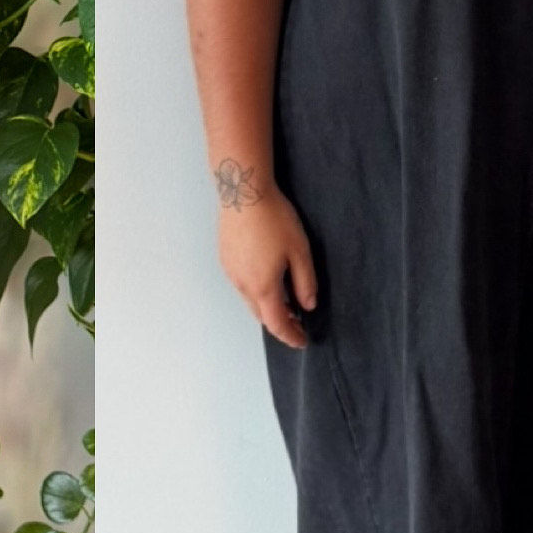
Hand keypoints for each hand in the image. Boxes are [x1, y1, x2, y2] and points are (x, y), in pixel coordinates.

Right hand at [216, 177, 317, 347]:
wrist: (243, 192)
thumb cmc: (275, 219)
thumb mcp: (300, 251)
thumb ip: (305, 282)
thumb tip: (308, 305)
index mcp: (263, 287)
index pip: (277, 323)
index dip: (291, 336)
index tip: (303, 341)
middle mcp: (242, 285)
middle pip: (261, 316)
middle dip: (280, 323)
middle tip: (298, 323)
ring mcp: (230, 272)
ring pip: (250, 301)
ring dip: (267, 307)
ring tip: (286, 303)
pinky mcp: (225, 259)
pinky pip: (241, 285)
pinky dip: (256, 293)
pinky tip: (267, 281)